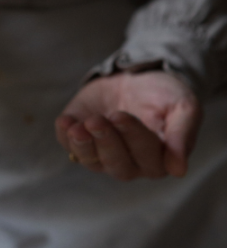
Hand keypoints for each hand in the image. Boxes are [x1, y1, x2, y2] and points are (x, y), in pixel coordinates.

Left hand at [55, 71, 201, 179]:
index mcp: (158, 160)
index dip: (132, 137)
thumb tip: (178, 171)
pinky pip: (68, 146)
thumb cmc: (165, 96)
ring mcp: (101, 155)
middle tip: (98, 120)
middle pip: (116, 163)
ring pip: (90, 160)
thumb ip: (182, 136)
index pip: (146, 156)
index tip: (120, 115)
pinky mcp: (80, 141)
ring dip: (83, 144)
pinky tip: (65, 122)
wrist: (138, 77)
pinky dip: (64, 135)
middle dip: (106, 141)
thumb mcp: (184, 108)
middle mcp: (129, 164)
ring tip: (78, 127)